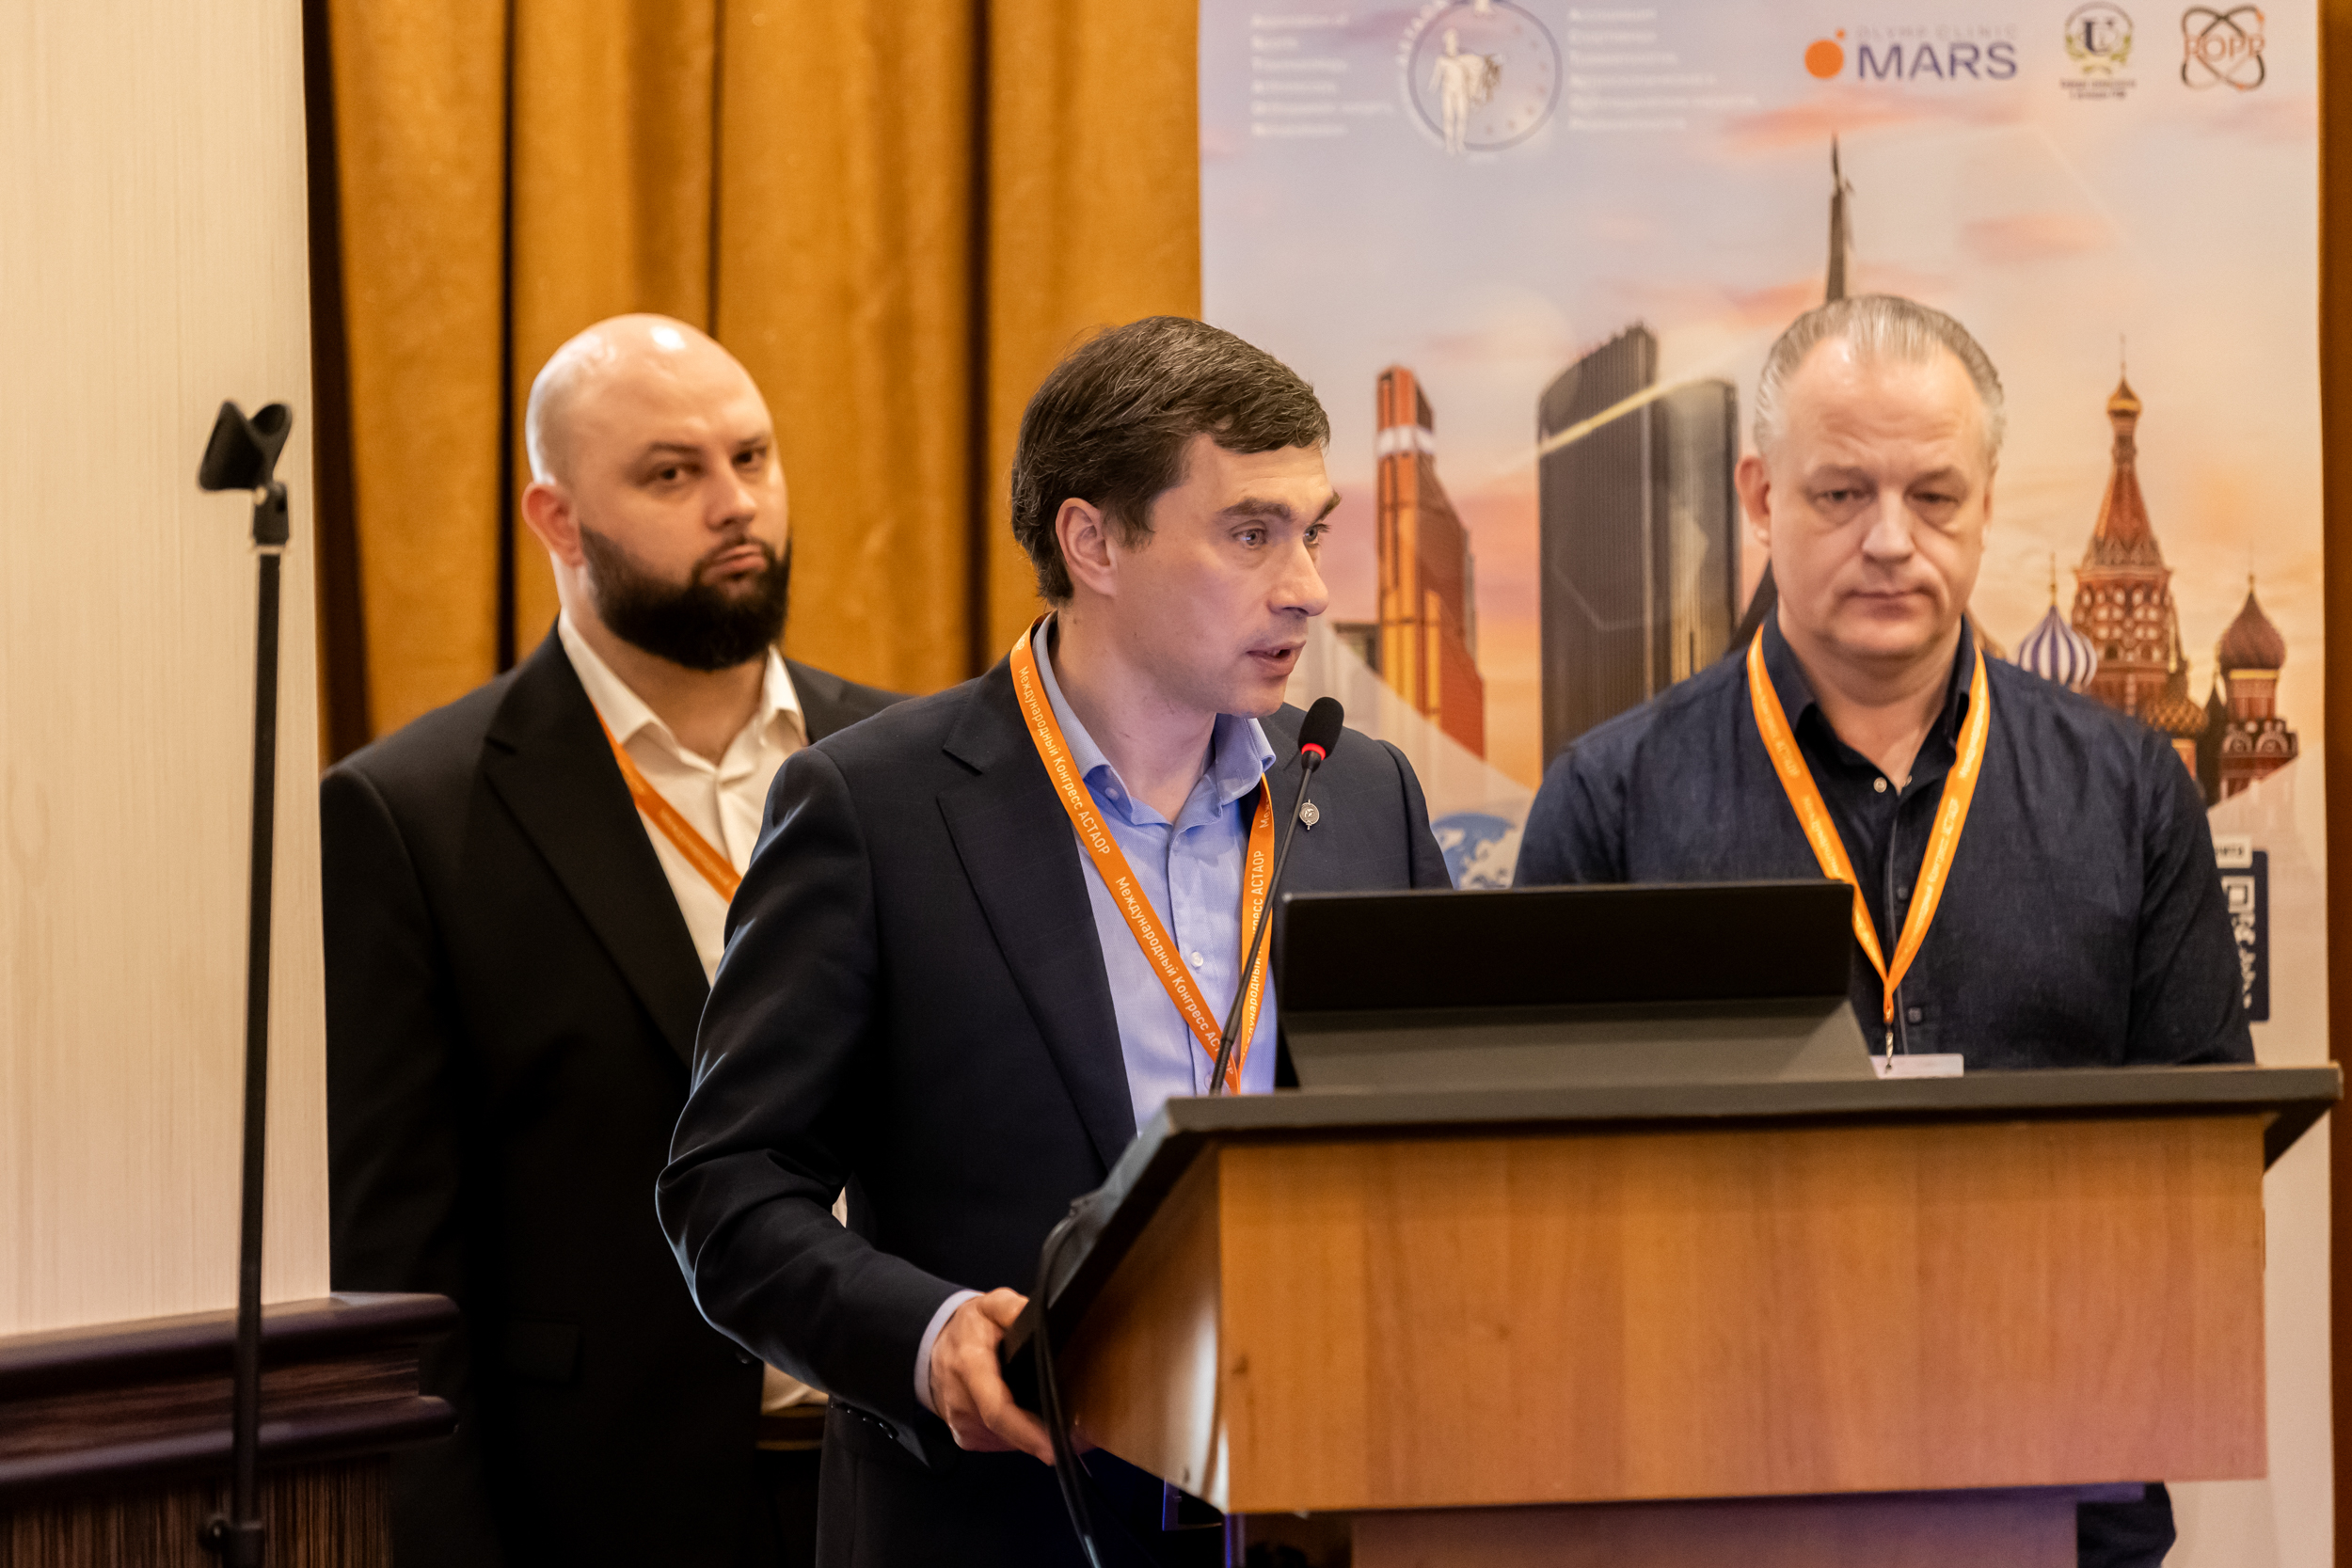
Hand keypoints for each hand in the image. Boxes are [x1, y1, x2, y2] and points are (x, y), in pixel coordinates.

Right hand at [928, 1288, 1055, 1463]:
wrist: (935, 1347)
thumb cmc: (968, 1328)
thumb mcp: (990, 1305)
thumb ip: (1013, 1309)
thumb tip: (1037, 1319)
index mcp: (970, 1366)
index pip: (997, 1409)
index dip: (1025, 1432)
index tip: (1052, 1447)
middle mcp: (962, 1401)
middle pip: (1007, 1431)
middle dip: (1042, 1438)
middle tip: (1079, 1439)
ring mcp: (961, 1423)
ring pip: (1006, 1440)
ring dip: (1032, 1437)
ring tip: (1059, 1425)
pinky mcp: (965, 1437)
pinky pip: (999, 1441)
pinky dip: (1018, 1436)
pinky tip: (1030, 1422)